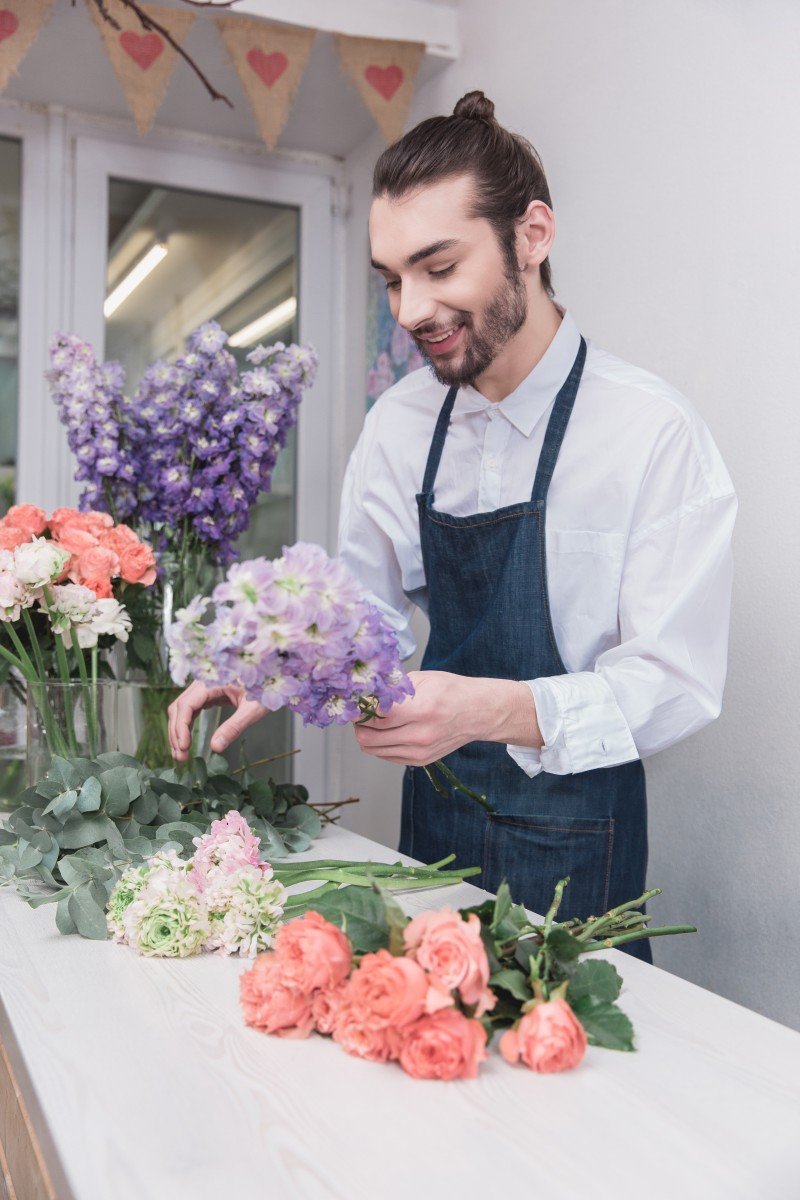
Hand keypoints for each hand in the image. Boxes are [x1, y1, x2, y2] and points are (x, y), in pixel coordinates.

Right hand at [167, 681, 267, 761]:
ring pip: (181, 710)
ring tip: (181, 755)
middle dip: (176, 733)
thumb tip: (214, 747)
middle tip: (181, 757)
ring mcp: (204, 687)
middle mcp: (203, 682)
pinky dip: (186, 726)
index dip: (181, 727)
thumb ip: (234, 727)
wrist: (273, 675)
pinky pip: (190, 710)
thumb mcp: (252, 709)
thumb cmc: (266, 687)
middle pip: (179, 708)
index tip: (183, 747)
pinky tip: (187, 742)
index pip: (186, 704)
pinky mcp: (207, 694)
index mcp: (212, 682)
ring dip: (178, 732)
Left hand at [353, 670, 541, 765]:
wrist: (478, 713)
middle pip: (368, 737)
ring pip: (373, 749)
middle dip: (358, 723)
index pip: (374, 716)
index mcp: (421, 709)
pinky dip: (379, 743)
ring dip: (366, 734)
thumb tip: (363, 695)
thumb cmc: (451, 691)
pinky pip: (385, 756)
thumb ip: (391, 689)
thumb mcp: (421, 680)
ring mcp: (420, 751)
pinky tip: (387, 730)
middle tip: (361, 711)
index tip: (356, 700)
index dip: (359, 708)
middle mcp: (420, 735)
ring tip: (373, 720)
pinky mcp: (420, 761)